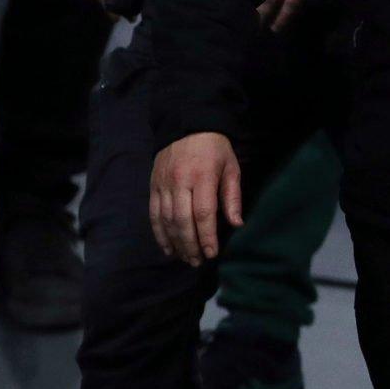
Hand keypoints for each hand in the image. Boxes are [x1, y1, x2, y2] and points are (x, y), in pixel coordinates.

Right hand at [152, 133, 243, 265]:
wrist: (186, 126)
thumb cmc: (215, 149)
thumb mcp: (231, 167)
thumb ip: (232, 196)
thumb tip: (236, 224)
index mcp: (202, 177)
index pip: (203, 213)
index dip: (207, 236)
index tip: (212, 253)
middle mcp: (179, 182)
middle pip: (182, 221)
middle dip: (190, 245)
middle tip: (198, 262)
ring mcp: (163, 185)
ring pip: (165, 220)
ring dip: (175, 243)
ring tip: (186, 258)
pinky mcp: (153, 187)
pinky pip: (153, 214)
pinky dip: (159, 233)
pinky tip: (168, 247)